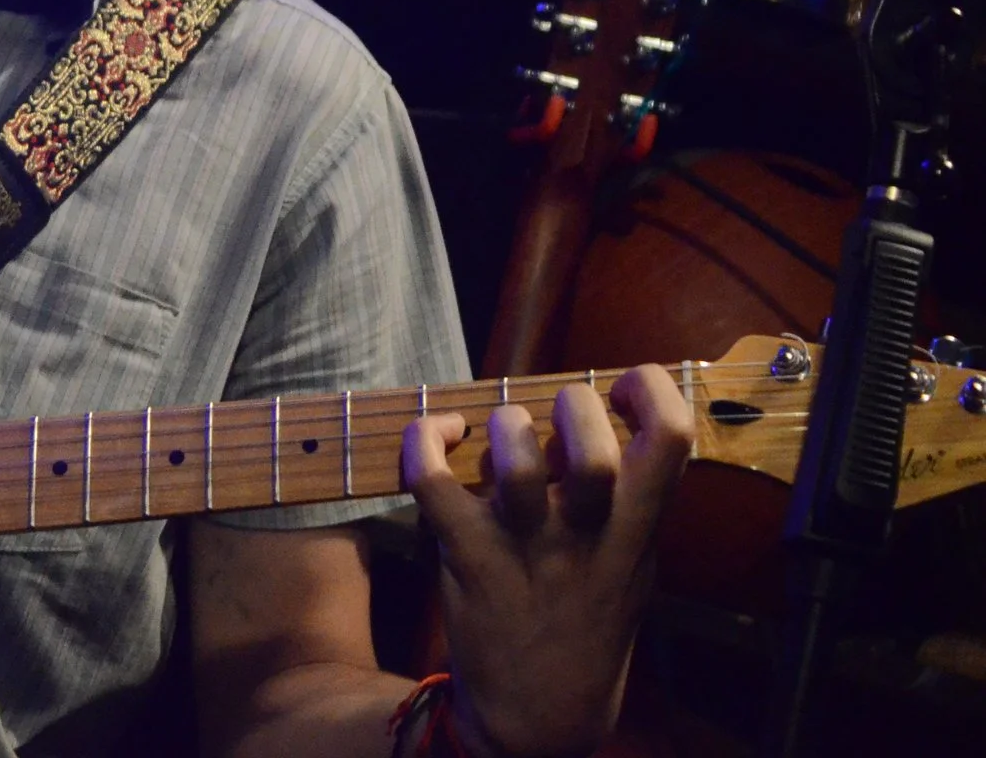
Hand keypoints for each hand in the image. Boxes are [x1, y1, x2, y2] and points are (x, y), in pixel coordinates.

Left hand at [402, 365, 695, 757]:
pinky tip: (437, 434)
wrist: (538, 715)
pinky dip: (425, 441)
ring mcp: (526, 550)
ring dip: (504, 426)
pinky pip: (435, 484)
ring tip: (500, 433)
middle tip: (557, 413)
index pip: (672, 442)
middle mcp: (588, 541)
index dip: (652, 390)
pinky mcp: (467, 557)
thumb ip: (631, 504)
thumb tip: (615, 419)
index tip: (624, 382)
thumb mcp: (632, 568)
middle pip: (593, 450)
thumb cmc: (584, 623)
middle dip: (573, 406)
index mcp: (637, 535)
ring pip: (516, 461)